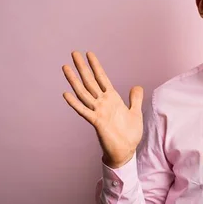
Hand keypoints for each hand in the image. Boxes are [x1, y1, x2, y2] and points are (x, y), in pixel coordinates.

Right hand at [62, 51, 143, 167]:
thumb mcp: (135, 112)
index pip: (102, 78)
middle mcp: (103, 102)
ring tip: (66, 67)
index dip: (96, 66)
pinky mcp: (96, 122)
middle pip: (90, 81)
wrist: (126, 151)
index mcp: (112, 98)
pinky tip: (66, 93)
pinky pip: (83, 111)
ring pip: (84, 92)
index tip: (89, 53)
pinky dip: (74, 103)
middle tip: (74, 53)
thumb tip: (136, 86)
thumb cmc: (130, 133)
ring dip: (74, 80)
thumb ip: (135, 99)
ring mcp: (98, 111)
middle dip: (82, 67)